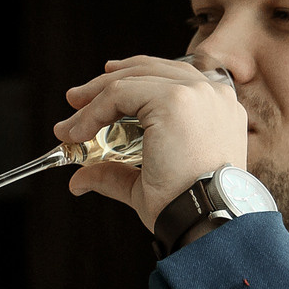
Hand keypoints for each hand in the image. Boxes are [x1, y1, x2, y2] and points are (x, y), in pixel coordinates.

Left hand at [57, 55, 248, 233]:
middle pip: (151, 70)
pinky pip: (121, 93)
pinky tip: (78, 130)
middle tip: (77, 97)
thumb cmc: (185, 206)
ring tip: (73, 108)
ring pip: (132, 79)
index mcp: (215, 109)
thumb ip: (116, 173)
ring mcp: (195, 93)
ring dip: (96, 94)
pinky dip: (94, 110)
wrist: (204, 218)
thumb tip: (80, 179)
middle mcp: (210, 94)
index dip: (132, 83)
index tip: (102, 97)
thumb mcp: (147, 182)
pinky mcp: (174, 99)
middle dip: (109, 82)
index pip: (169, 80)